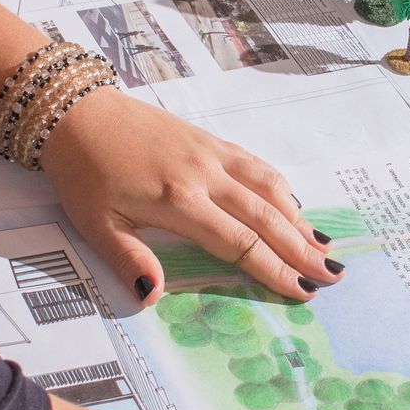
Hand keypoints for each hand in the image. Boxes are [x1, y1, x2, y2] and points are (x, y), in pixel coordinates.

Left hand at [38, 88, 342, 306]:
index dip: (272, 270)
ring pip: (268, 188)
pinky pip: (255, 165)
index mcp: (178, 202)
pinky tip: (292, 204)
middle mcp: (204, 176)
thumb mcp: (94, 223)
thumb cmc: (83, 172)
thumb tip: (153, 297)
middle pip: (264, 218)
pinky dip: (280, 187)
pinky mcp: (210, 140)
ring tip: (323, 246)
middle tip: (331, 275)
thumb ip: (129, 259)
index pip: (238, 244)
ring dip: (299, 218)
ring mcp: (211, 154)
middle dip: (300, 250)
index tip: (300, 291)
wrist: (78, 112)